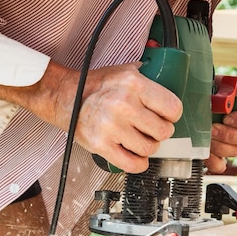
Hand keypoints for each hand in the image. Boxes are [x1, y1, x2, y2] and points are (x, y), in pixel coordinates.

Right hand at [0, 60, 182, 172]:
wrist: (63, 96)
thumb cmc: (96, 85)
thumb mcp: (124, 71)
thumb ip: (148, 74)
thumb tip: (170, 74)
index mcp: (134, 84)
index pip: (173, 108)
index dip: (172, 115)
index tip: (167, 116)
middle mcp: (124, 104)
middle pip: (164, 131)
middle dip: (160, 131)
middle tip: (151, 128)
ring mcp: (112, 127)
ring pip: (150, 148)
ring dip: (148, 147)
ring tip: (141, 139)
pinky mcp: (101, 145)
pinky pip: (132, 164)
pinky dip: (138, 163)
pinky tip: (136, 155)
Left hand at [205, 84, 236, 173]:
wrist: (180, 111)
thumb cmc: (197, 97)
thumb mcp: (209, 86)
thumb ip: (225, 85)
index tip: (228, 117)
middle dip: (228, 134)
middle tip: (212, 129)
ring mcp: (228, 145)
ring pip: (234, 151)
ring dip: (219, 146)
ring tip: (205, 139)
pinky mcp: (217, 158)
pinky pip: (221, 166)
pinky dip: (213, 161)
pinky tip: (205, 153)